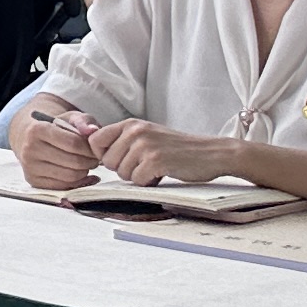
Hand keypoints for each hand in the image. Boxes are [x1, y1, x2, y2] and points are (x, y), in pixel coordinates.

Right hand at [12, 102, 101, 189]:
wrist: (31, 139)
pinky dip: (78, 182)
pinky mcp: (33, 181)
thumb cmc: (55, 128)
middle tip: (94, 158)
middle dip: (90, 161)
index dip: (89, 148)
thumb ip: (84, 121)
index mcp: (37, 129)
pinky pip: (64, 187)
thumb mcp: (70, 118)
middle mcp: (30, 149)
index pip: (73, 143)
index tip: (94, 148)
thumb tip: (93, 131)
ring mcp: (30, 167)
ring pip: (70, 176)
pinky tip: (83, 175)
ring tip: (86, 164)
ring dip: (84, 172)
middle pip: (74, 161)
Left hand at [83, 117, 244, 186]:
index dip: (103, 155)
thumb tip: (94, 153)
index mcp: (130, 124)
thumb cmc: (178, 148)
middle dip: (124, 169)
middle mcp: (135, 131)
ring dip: (138, 177)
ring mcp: (145, 145)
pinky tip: (162, 174)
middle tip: (145, 166)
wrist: (212, 153)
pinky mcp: (155, 161)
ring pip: (121, 173)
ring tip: (156, 168)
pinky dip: (149, 182)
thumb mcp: (147, 136)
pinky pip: (137, 180)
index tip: (120, 160)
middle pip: (107, 161)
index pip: (94, 140)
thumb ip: (123, 140)